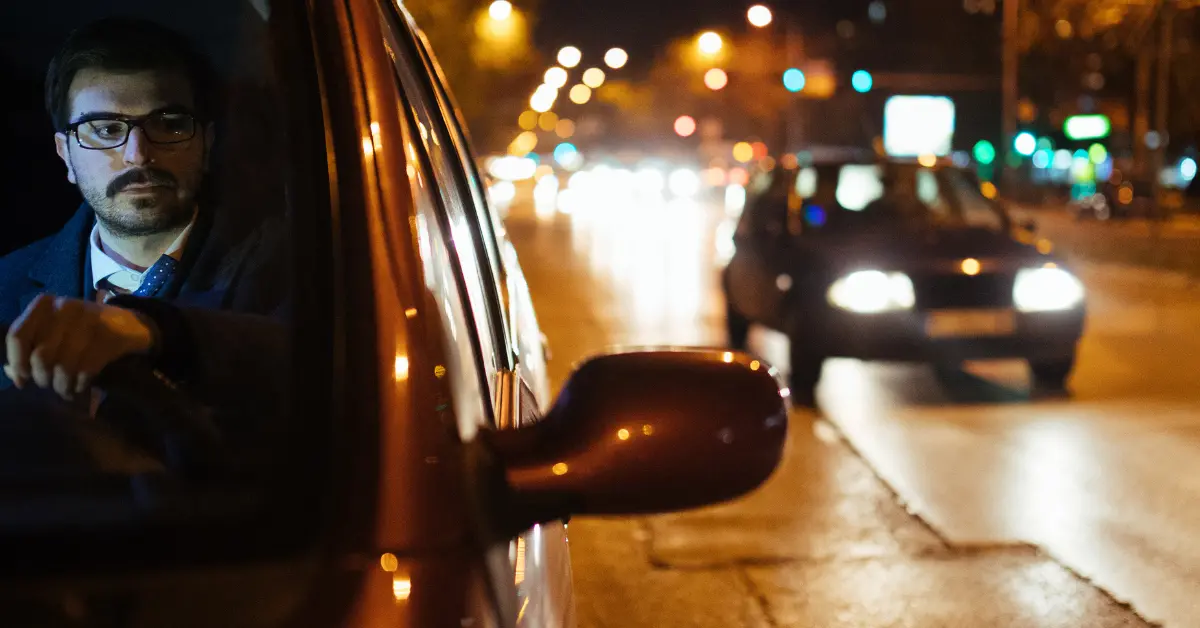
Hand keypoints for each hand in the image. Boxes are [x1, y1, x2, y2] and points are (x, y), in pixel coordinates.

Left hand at [4, 294, 155, 399]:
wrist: (127, 324)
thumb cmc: (80, 330)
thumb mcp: (52, 331)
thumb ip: (29, 348)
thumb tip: (13, 374)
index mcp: (44, 305)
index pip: (17, 336)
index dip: (16, 362)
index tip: (23, 380)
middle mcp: (64, 308)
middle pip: (40, 356)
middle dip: (43, 378)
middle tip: (49, 384)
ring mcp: (89, 321)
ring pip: (63, 367)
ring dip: (62, 386)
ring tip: (65, 390)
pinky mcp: (109, 337)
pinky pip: (86, 370)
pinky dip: (80, 384)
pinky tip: (80, 386)